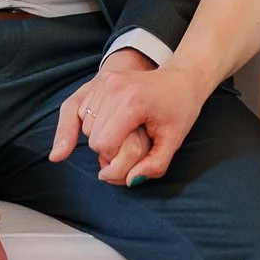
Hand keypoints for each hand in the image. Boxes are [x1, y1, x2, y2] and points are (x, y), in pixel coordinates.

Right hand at [53, 55, 207, 185]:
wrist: (182, 78)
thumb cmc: (180, 109)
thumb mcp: (174, 141)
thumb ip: (154, 165)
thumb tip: (130, 181)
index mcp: (132, 102)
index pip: (104, 144)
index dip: (115, 159)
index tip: (132, 156)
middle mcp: (113, 88)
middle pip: (92, 137)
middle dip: (108, 149)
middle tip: (129, 144)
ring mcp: (104, 81)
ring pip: (84, 125)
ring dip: (98, 135)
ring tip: (122, 131)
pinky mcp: (99, 79)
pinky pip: (78, 109)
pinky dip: (88, 122)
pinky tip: (100, 126)